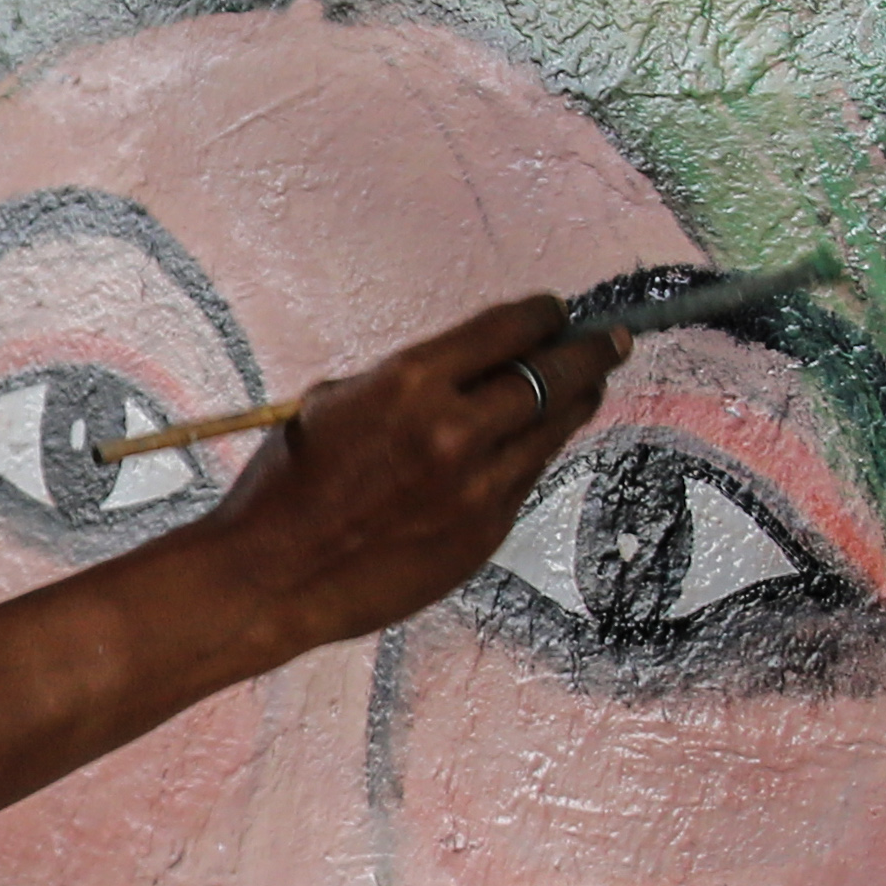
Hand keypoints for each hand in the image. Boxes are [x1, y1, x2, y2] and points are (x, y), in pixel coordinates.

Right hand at [202, 296, 628, 655]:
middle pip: (554, 375)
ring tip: (589, 386)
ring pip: (554, 430)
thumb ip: (409, 385)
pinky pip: (526, 479)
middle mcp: (455, 431)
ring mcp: (477, 488)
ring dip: (576, 402)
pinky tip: (534, 443)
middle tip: (612, 340)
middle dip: (590, 351)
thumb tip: (466, 373)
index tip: (558, 310)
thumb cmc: (287, 483)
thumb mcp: (336, 404)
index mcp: (411, 384)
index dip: (544, 314)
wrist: (273, 576)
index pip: (509, 330)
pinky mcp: (485, 534)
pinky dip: (534, 454)